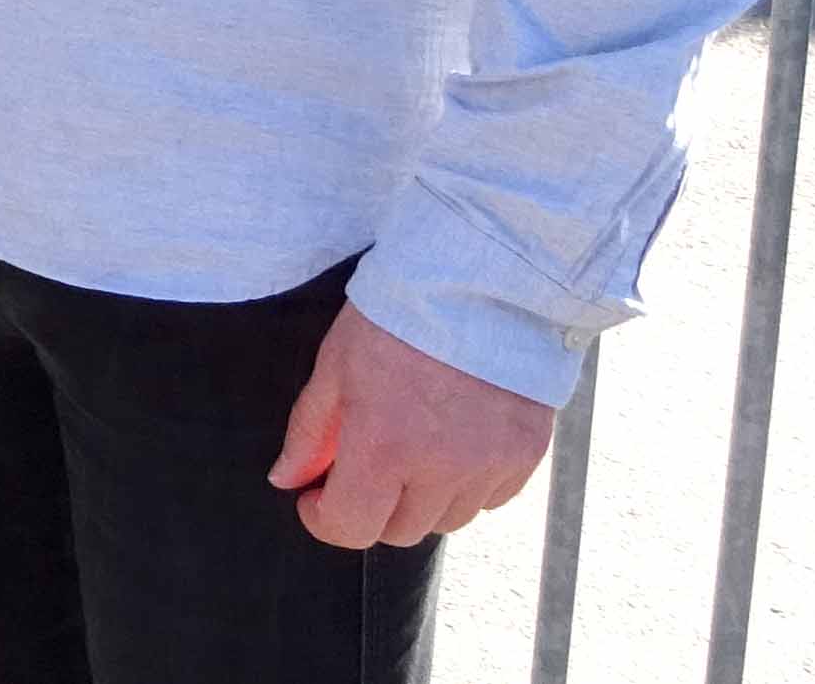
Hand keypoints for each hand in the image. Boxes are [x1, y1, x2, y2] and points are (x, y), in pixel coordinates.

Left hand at [269, 302, 553, 547]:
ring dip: (422, 499)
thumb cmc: (396, 317)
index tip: (316, 498)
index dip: (325, 520)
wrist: (479, 282)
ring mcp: (490, 465)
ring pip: (448, 520)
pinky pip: (491, 498)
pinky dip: (468, 485)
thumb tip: (287, 479)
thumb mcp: (336, 365)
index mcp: (385, 446)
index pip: (352, 527)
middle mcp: (442, 468)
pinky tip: (455, 442)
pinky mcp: (527, 455)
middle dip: (373, 507)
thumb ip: (311, 431)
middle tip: (363, 466)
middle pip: (401, 531)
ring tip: (413, 446)